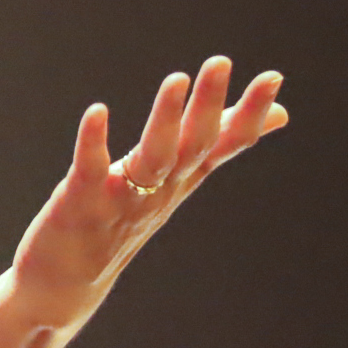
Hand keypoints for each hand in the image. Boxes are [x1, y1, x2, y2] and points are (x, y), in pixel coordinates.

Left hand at [10, 56, 287, 316]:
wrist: (67, 285)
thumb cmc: (123, 221)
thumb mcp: (175, 180)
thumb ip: (216, 146)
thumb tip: (281, 116)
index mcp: (180, 180)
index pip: (223, 145)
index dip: (249, 114)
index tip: (274, 78)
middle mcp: (159, 190)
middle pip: (192, 146)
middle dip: (208, 105)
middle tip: (220, 62)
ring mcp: (122, 200)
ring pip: (152, 158)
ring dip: (164, 119)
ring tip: (176, 79)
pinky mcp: (80, 205)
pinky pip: (91, 170)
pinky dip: (95, 142)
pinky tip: (98, 112)